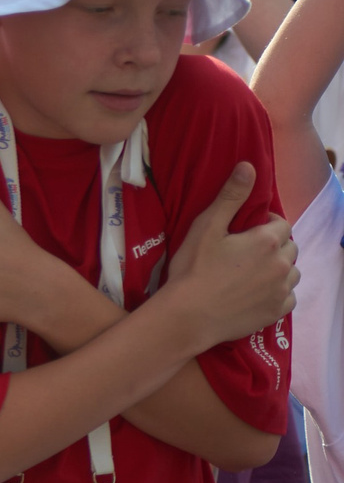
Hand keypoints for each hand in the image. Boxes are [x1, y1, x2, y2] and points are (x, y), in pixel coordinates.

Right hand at [162, 163, 296, 349]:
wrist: (189, 315)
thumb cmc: (193, 269)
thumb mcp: (206, 227)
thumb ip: (231, 197)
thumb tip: (249, 166)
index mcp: (267, 241)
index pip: (282, 223)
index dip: (265, 224)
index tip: (245, 231)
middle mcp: (282, 264)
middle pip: (289, 248)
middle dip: (274, 246)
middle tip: (246, 252)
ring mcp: (282, 290)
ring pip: (292, 272)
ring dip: (278, 268)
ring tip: (252, 272)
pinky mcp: (277, 311)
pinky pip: (289, 296)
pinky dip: (278, 292)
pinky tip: (257, 292)